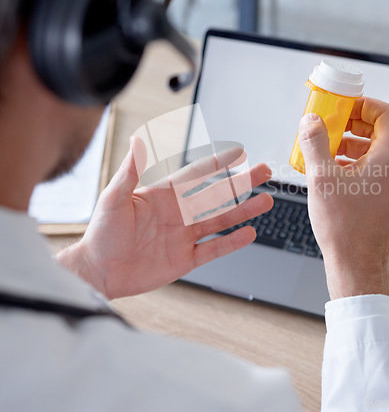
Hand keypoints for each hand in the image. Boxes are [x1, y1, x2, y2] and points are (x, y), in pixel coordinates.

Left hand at [57, 138, 272, 298]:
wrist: (98, 272)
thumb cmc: (101, 234)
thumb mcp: (114, 198)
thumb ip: (130, 171)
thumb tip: (137, 140)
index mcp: (164, 195)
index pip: (197, 174)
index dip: (218, 163)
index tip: (239, 152)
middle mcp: (179, 213)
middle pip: (217, 195)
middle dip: (241, 183)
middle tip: (263, 171)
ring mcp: (184, 236)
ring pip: (221, 220)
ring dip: (244, 210)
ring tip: (266, 201)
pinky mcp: (185, 259)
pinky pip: (213, 249)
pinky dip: (231, 242)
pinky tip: (248, 233)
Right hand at [298, 97, 388, 299]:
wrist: (356, 266)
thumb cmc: (343, 227)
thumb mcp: (321, 179)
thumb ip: (315, 143)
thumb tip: (309, 121)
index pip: (386, 114)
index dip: (363, 104)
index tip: (342, 105)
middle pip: (380, 132)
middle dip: (352, 125)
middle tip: (328, 125)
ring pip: (375, 153)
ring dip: (350, 145)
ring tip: (324, 150)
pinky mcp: (387, 199)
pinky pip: (373, 171)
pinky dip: (354, 164)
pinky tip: (331, 172)